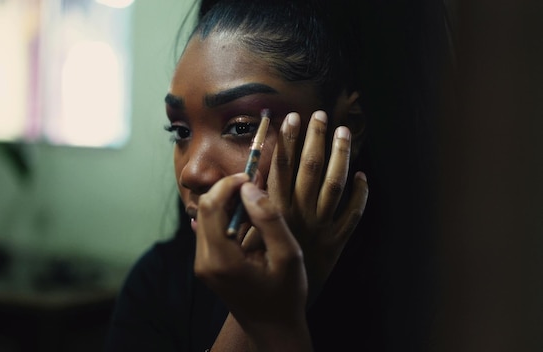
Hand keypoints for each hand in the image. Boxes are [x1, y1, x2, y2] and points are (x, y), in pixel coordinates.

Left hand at [195, 174, 311, 350]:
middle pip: (205, 209)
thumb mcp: (288, 255)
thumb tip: (249, 187)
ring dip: (227, 203)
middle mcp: (204, 262)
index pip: (211, 206)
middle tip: (255, 184)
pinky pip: (210, 230)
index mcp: (222, 260)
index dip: (228, 184)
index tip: (251, 176)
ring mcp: (202, 265)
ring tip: (255, 200)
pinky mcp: (207, 265)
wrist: (273, 329)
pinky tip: (247, 217)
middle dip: (227, 190)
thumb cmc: (285, 296)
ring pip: (206, 217)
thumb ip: (268, 219)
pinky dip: (227, 217)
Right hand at [244, 110, 368, 303]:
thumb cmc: (257, 270)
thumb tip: (229, 189)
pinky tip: (363, 176)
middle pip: (310, 168)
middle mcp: (300, 214)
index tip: (289, 118)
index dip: (286, 141)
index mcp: (276, 211)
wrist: (278, 306)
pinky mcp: (337, 242)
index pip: (282, 167)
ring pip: (335, 184)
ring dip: (340, 156)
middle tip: (319, 115)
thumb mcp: (243, 240)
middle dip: (315, 139)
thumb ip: (241, 213)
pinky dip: (360, 196)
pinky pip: (354, 215)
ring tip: (343, 132)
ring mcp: (321, 227)